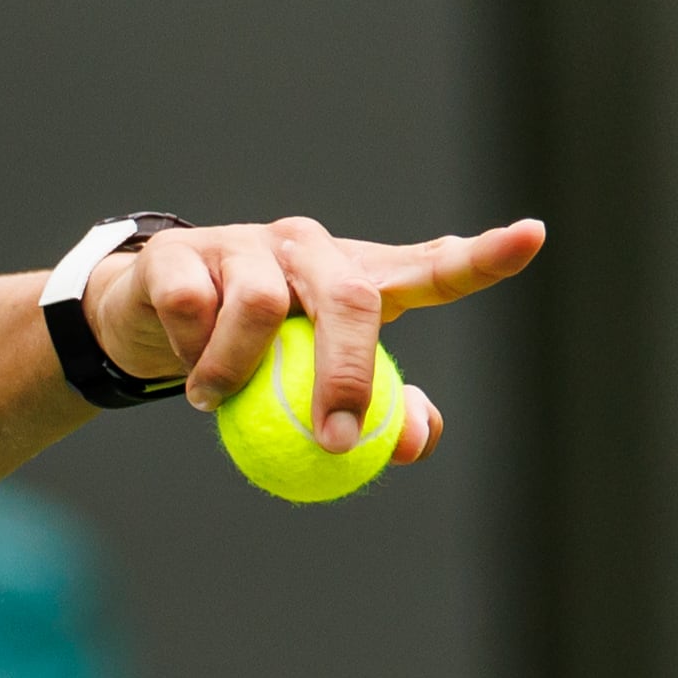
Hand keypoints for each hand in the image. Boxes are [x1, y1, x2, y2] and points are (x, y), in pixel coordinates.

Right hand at [83, 217, 545, 461]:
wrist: (144, 321)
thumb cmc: (247, 357)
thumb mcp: (307, 388)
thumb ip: (370, 412)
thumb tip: (407, 441)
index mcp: (353, 279)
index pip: (429, 266)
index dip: (482, 256)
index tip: (532, 237)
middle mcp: (307, 250)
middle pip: (351, 296)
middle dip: (348, 373)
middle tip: (332, 440)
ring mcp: (243, 244)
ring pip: (261, 303)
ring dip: (236, 371)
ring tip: (215, 400)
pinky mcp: (179, 251)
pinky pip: (193, 307)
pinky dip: (190, 356)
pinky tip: (185, 371)